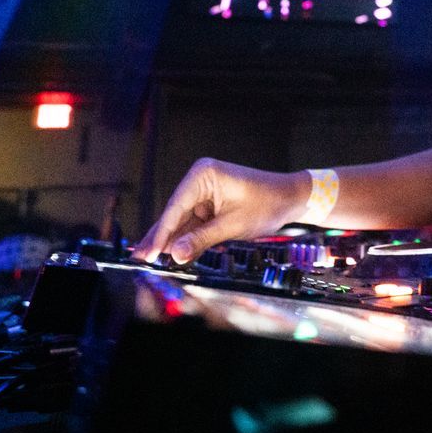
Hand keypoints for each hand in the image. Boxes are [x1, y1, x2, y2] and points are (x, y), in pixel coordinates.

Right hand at [133, 159, 305, 264]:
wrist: (291, 197)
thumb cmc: (267, 203)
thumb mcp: (233, 225)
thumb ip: (202, 239)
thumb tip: (174, 254)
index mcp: (203, 174)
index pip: (176, 207)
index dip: (161, 232)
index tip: (149, 252)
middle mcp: (199, 178)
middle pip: (174, 213)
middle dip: (160, 237)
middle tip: (140, 258)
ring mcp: (204, 190)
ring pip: (181, 220)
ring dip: (169, 240)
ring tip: (148, 258)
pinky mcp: (210, 202)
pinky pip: (193, 222)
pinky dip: (184, 237)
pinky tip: (168, 251)